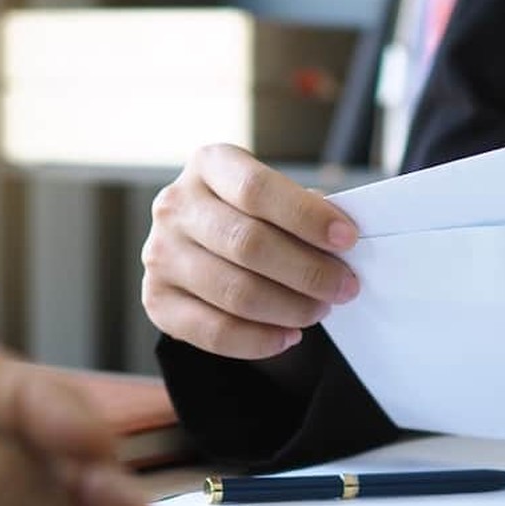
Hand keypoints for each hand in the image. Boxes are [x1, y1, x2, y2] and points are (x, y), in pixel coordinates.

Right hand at [141, 143, 361, 359]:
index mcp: (209, 165)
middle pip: (247, 244)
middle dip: (308, 271)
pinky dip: (259, 340)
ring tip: (320, 310)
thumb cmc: (257, 217)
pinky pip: (214, 332)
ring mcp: (160, 254)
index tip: (347, 239)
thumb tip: (339, 242)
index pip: (256, 189)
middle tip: (345, 287)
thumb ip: (304, 213)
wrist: (207, 247)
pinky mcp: (157, 300)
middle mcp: (175, 206)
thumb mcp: (277, 199)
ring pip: (235, 292)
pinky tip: (289, 336)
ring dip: (290, 308)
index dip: (306, 216)